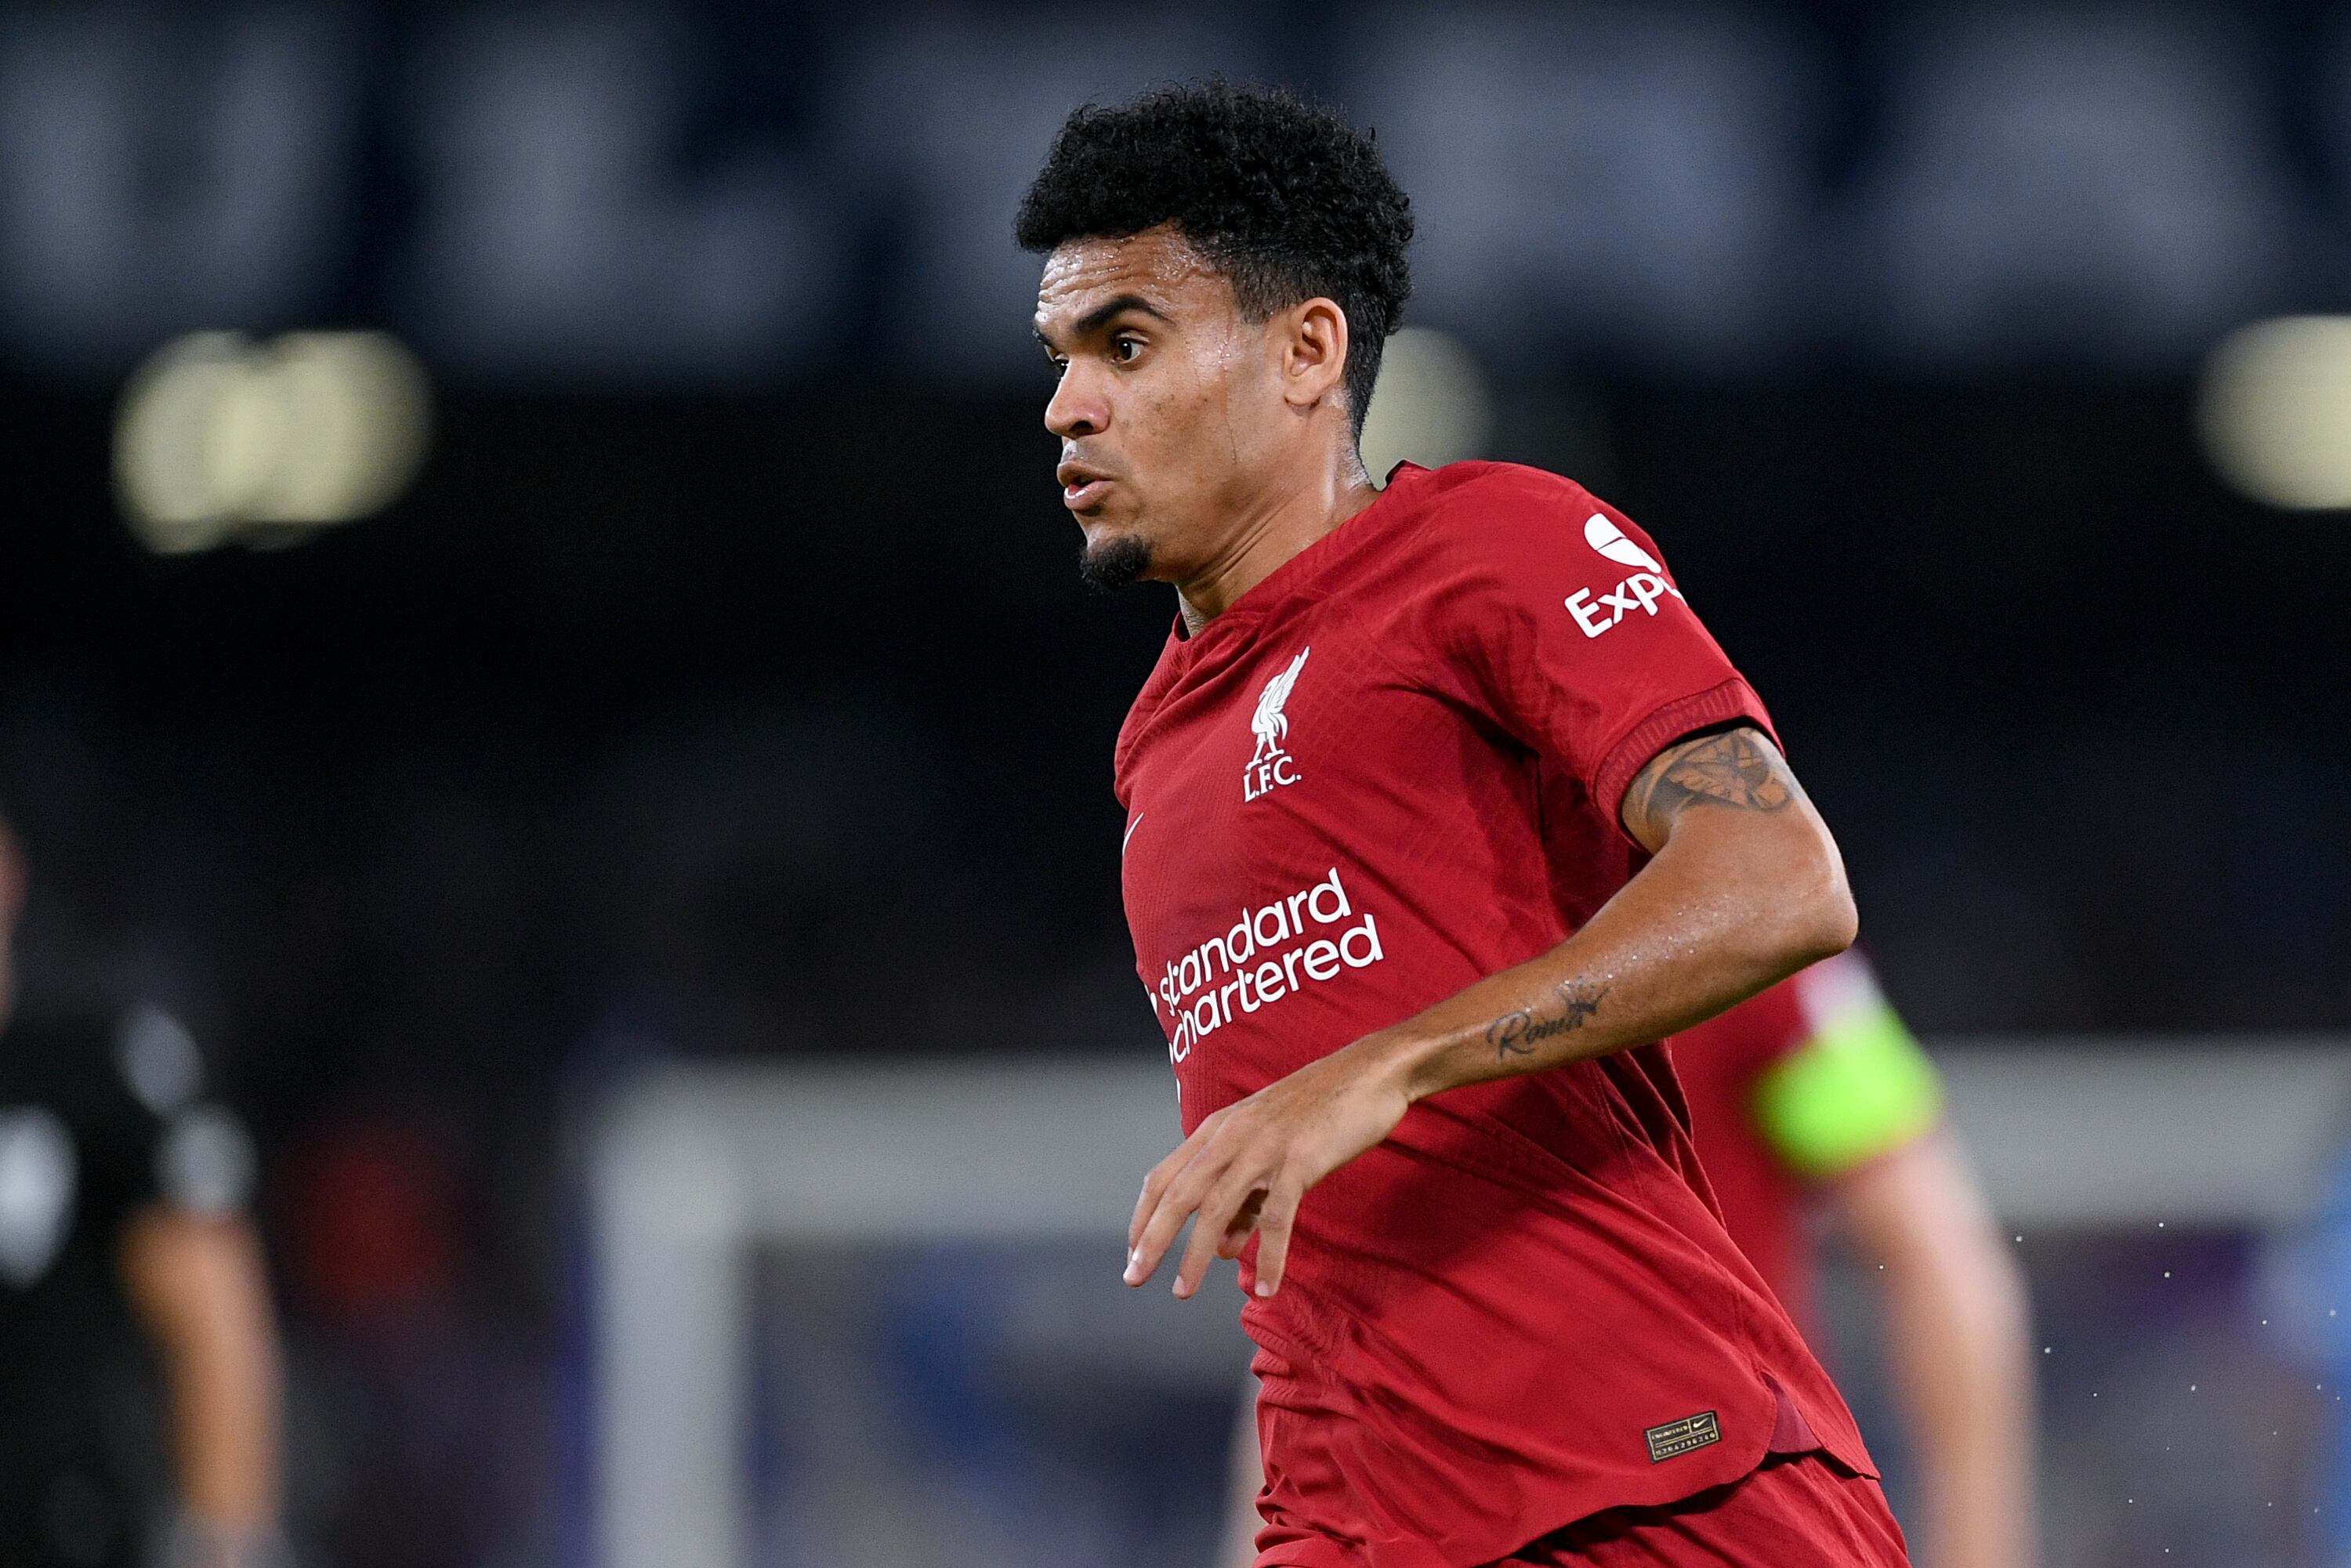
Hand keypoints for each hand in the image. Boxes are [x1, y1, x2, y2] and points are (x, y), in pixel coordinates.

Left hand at [1125, 1036, 1411, 1299]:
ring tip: (1183, 1291)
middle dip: (1152, 1239)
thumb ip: (1243, 1198)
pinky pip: (1277, 1216)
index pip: (1164, 1176)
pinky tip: (1264, 1288)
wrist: (1371, 1071)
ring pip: (1218, 1207)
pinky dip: (1267, 1255)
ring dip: (1195, 1254)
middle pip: (1180, 1194)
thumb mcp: (1269, 1148)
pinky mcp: (1301, 1160)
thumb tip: (1218, 1248)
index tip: (1132, 1253)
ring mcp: (1265, 1147)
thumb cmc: (1320, 1110)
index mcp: (1219, 1129)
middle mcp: (1232, 1136)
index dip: (1143, 1217)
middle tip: (1134, 1278)